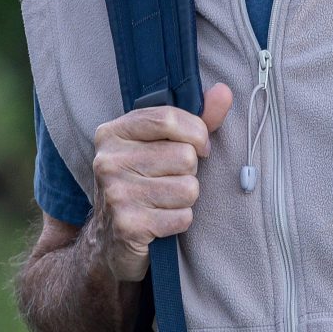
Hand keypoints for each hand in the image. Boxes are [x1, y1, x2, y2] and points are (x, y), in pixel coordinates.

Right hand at [89, 82, 232, 281]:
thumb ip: (193, 119)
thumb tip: (224, 92)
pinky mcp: (128, 226)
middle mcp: (108, 160)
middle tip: (170, 180)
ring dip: (186, 199)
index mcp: (113, 133)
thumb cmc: (142, 182)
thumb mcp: (159, 145)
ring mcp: (116, 194)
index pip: (168, 119)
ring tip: (164, 201)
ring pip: (188, 188)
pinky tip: (160, 221)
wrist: (108, 240)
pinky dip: (179, 221)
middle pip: (184, 156)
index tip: (201, 147)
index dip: (196, 133)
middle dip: (189, 172)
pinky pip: (182, 217)